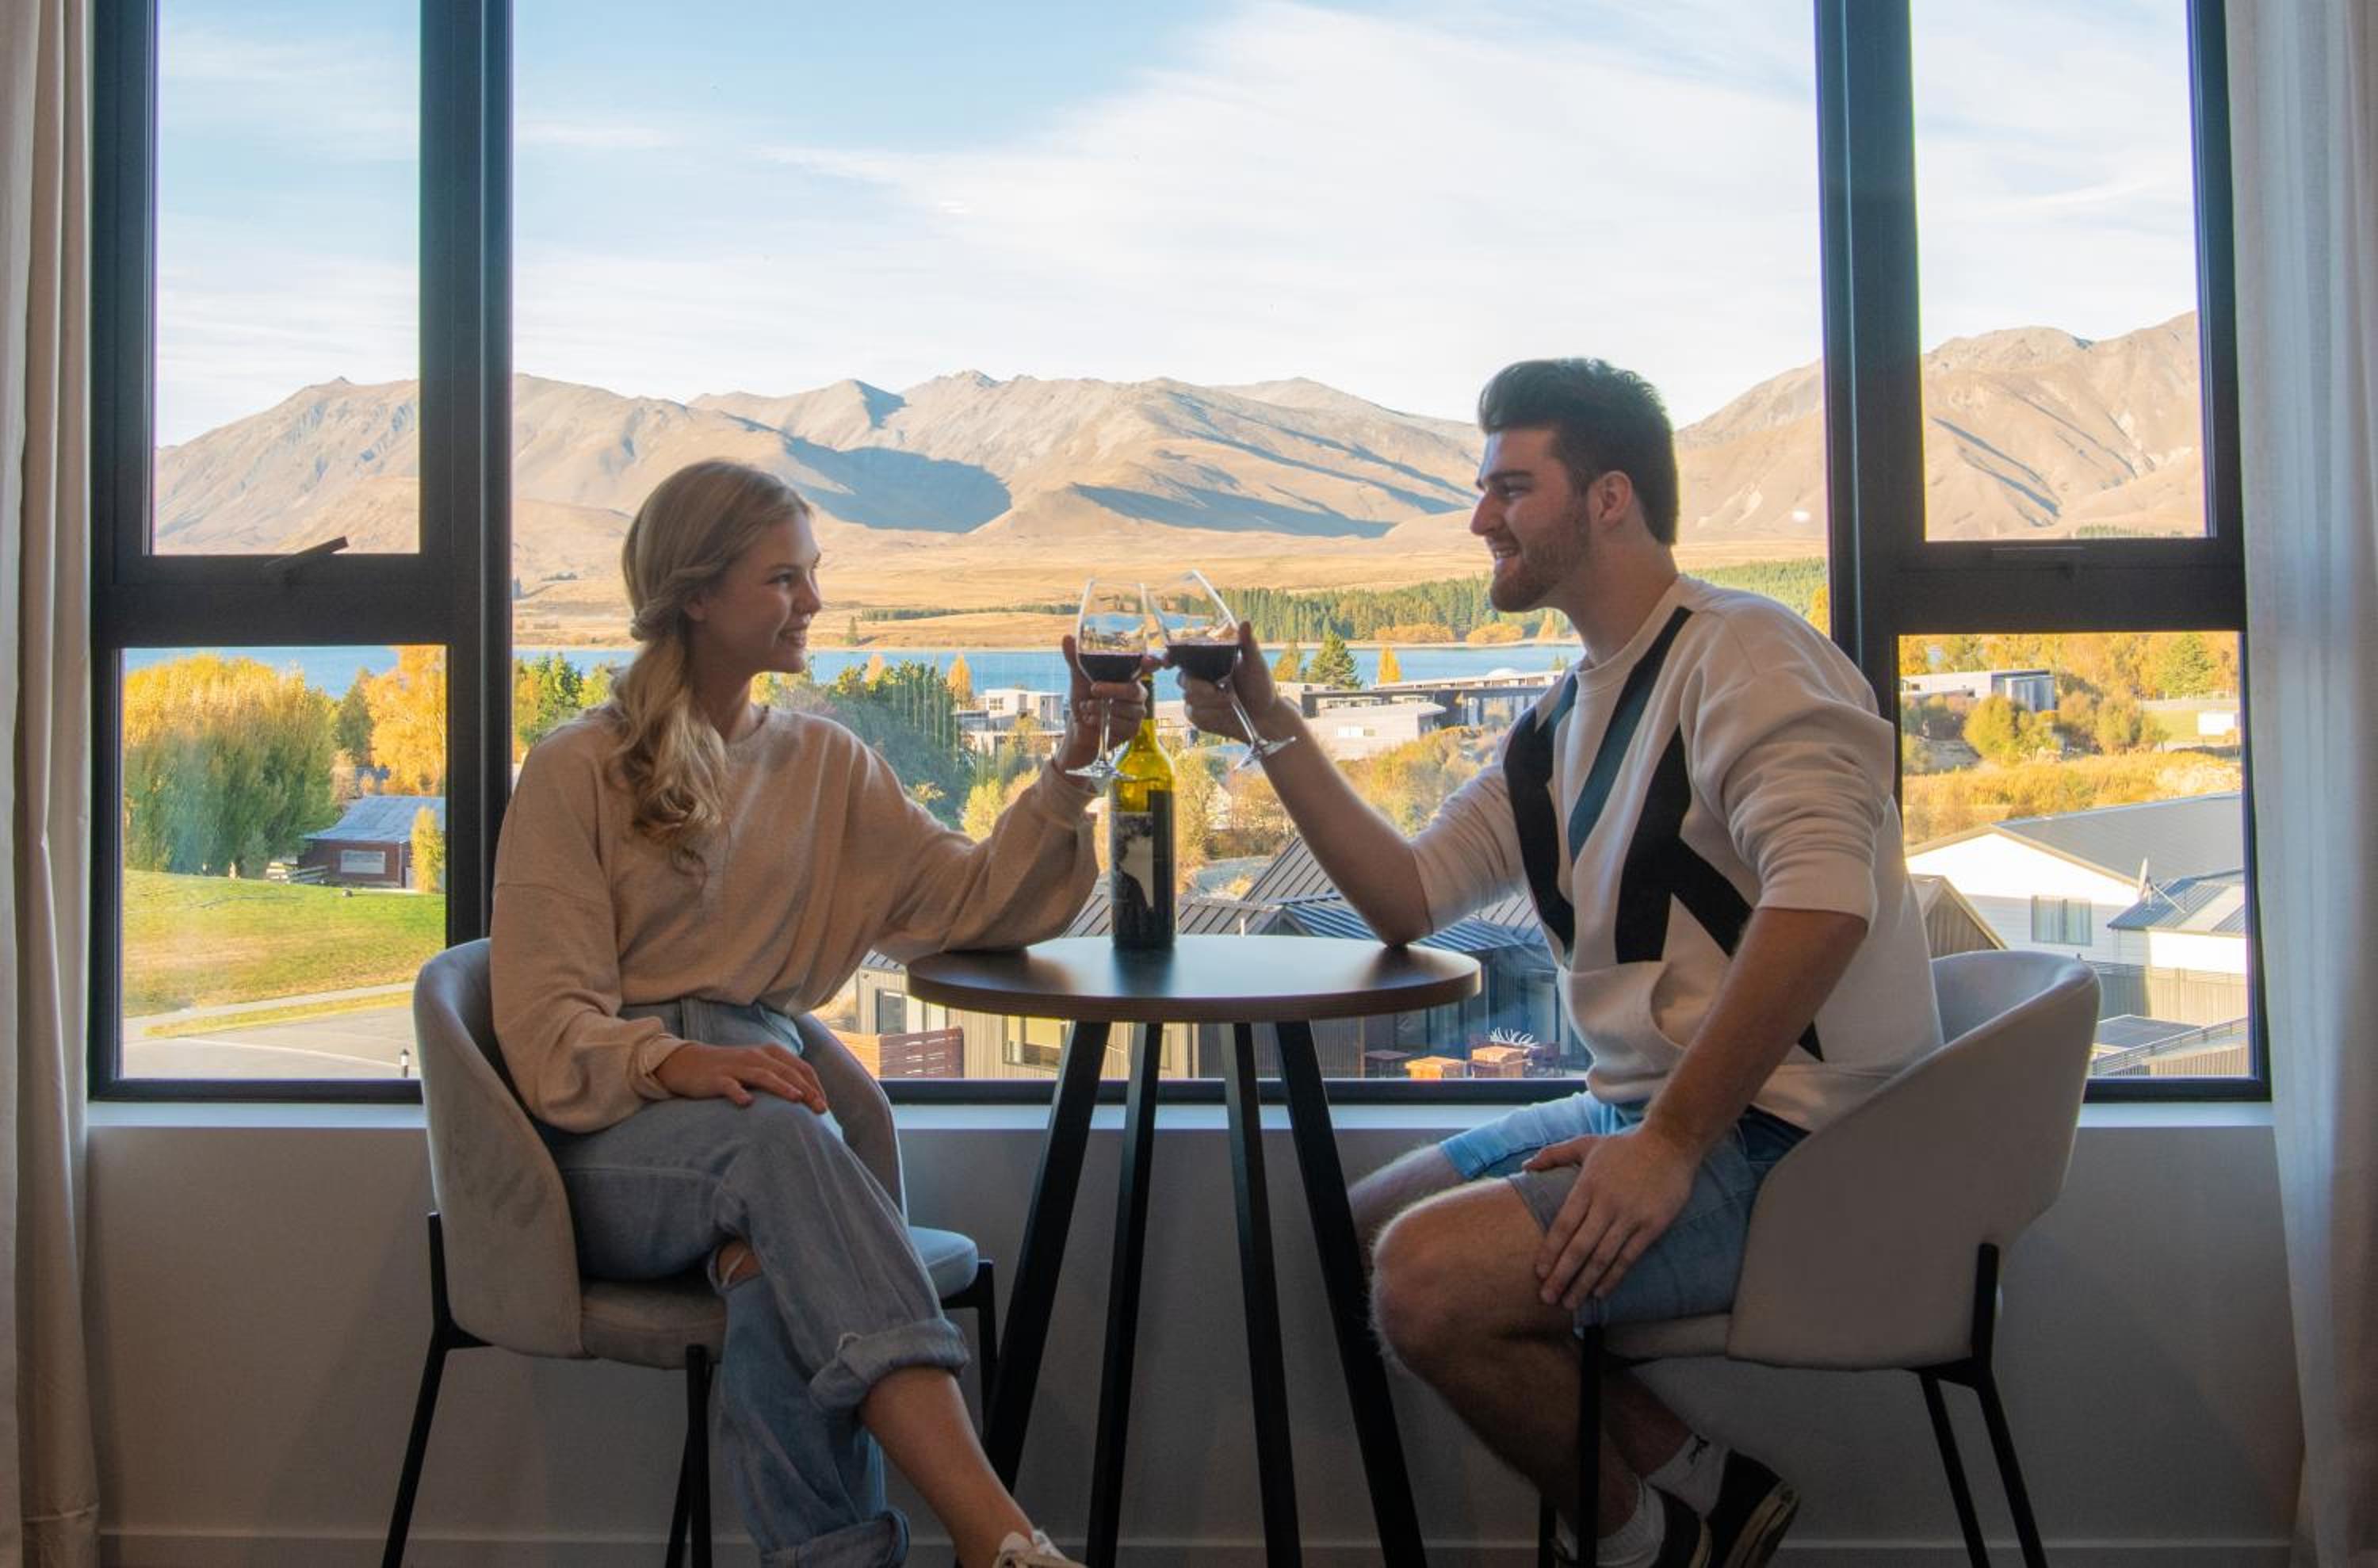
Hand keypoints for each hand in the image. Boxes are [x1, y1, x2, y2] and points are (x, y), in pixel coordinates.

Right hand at [654, 1040, 828, 1113]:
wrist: (688, 1063)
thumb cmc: (730, 1070)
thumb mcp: (758, 1068)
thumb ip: (779, 1077)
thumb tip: (807, 1097)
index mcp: (769, 1053)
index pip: (799, 1067)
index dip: (815, 1085)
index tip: (825, 1105)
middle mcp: (756, 1056)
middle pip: (786, 1071)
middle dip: (806, 1089)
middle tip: (820, 1108)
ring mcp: (736, 1066)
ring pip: (763, 1075)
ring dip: (781, 1087)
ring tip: (797, 1099)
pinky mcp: (717, 1077)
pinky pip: (729, 1084)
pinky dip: (739, 1092)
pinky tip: (747, 1103)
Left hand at [1057, 633, 1153, 770]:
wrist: (1078, 727)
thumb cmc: (1084, 699)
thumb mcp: (1079, 677)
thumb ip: (1076, 659)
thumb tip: (1067, 638)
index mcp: (1129, 676)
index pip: (1149, 667)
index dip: (1153, 663)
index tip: (1148, 661)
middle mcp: (1137, 694)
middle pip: (1134, 690)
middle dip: (1112, 689)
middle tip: (1093, 689)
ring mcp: (1137, 713)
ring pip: (1126, 709)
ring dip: (1101, 708)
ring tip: (1087, 707)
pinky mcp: (1133, 731)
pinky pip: (1122, 726)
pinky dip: (1103, 722)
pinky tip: (1092, 720)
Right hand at [1176, 620, 1283, 741]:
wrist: (1265, 714)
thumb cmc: (1260, 686)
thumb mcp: (1255, 663)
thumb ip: (1247, 644)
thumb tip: (1245, 622)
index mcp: (1207, 660)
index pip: (1181, 655)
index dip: (1170, 657)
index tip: (1169, 662)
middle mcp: (1198, 677)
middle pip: (1183, 679)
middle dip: (1200, 686)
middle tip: (1219, 690)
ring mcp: (1196, 697)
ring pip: (1189, 697)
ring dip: (1211, 701)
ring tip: (1231, 701)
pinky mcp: (1198, 715)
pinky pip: (1195, 714)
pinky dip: (1211, 714)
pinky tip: (1225, 713)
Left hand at [1522, 1126, 1698, 1310]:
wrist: (1670, 1144)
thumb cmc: (1624, 1147)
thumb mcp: (1587, 1144)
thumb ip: (1554, 1155)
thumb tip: (1525, 1167)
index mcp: (1587, 1186)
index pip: (1563, 1225)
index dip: (1550, 1252)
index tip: (1538, 1273)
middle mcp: (1607, 1204)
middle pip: (1579, 1247)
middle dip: (1561, 1275)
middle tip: (1547, 1298)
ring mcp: (1630, 1216)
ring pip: (1602, 1257)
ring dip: (1584, 1283)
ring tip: (1570, 1303)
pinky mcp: (1652, 1226)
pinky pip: (1628, 1257)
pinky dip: (1613, 1277)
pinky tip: (1600, 1292)